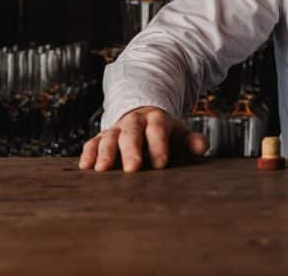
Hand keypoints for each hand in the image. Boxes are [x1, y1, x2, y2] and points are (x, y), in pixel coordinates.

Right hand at [78, 106, 208, 172]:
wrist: (143, 116)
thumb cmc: (164, 132)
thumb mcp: (180, 133)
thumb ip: (191, 141)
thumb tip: (202, 147)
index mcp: (156, 119)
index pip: (158, 130)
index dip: (159, 146)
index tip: (161, 164)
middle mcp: (134, 121)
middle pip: (132, 133)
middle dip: (131, 150)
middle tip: (133, 168)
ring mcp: (116, 129)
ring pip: (109, 137)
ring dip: (105, 153)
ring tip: (102, 170)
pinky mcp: (101, 137)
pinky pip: (93, 143)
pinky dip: (88, 153)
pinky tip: (85, 167)